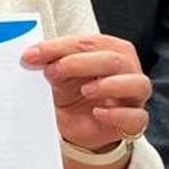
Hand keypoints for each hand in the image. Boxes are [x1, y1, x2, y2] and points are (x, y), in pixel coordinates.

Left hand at [22, 34, 150, 150]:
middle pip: (114, 59)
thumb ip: (50, 61)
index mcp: (110, 51)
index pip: (91, 42)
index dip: (61, 46)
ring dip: (109, 85)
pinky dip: (117, 114)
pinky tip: (98, 113)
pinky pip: (136, 117)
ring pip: (137, 84)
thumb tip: (31, 55)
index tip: (33, 54)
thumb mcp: (58, 75)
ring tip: (85, 90)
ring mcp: (134, 97)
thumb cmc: (72, 93)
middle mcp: (128, 70)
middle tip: (53, 71)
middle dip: (80, 62)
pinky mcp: (134, 122)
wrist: (75, 126)